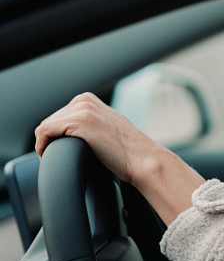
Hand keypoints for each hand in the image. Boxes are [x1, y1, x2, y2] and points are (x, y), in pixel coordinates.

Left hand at [35, 93, 204, 224]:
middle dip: (50, 140)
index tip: (60, 151)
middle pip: (50, 121)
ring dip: (46, 144)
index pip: (57, 116)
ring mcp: (82, 109)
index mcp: (89, 99)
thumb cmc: (128, 152)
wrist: (144, 160)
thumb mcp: (107, 128)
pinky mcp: (79, 122)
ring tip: (57, 159)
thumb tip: (76, 135)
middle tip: (59, 158)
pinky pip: (44, 132)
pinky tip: (51, 157)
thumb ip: (90, 124)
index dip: (55, 136)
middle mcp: (84, 100)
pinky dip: (42, 146)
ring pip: (45, 127)